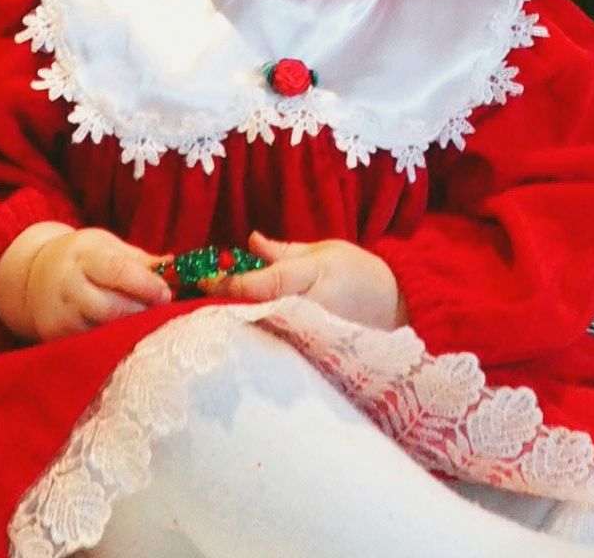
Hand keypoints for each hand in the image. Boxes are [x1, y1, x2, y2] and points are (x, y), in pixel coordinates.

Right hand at [20, 227, 172, 341]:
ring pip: (103, 329)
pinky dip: (113, 339)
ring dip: (130, 328)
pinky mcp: (55, 337)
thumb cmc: (83, 258)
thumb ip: (140, 260)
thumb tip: (174, 266)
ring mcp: (60, 315)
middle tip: (160, 310)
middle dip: (141, 310)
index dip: (145, 285)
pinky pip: (92, 342)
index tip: (166, 294)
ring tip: (144, 320)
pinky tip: (124, 332)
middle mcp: (67, 286)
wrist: (33, 276)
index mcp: (83, 257)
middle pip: (111, 307)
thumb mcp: (107, 247)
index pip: (116, 271)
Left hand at [213, 232, 406, 329]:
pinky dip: (259, 339)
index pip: (263, 284)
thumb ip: (283, 251)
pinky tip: (242, 335)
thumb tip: (250, 241)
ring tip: (211, 319)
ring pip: (266, 331)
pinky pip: (280, 345)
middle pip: (257, 311)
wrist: (395, 304)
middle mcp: (310, 309)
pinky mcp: (314, 351)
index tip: (204, 280)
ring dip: (238, 324)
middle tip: (197, 301)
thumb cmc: (359, 272)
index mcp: (313, 278)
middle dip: (226, 306)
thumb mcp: (323, 251)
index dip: (231, 283)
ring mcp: (312, 335)